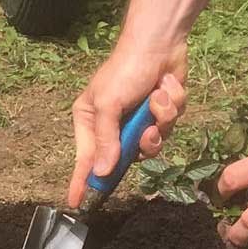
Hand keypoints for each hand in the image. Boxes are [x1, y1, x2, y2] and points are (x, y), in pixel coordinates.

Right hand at [68, 42, 188, 206]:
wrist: (159, 44)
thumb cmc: (125, 71)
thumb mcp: (108, 104)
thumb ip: (106, 140)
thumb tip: (101, 172)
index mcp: (90, 120)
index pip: (85, 159)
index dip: (82, 182)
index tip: (76, 204)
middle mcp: (113, 125)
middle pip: (125, 157)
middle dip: (140, 141)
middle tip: (146, 130)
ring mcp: (139, 122)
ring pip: (152, 144)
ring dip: (160, 121)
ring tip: (157, 98)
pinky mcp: (161, 116)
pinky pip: (169, 127)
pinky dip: (170, 108)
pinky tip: (166, 88)